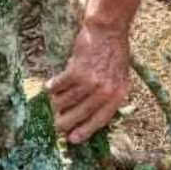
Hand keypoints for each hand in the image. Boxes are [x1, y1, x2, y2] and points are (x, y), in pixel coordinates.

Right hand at [47, 24, 130, 143]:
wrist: (108, 30)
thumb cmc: (114, 54)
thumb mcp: (120, 77)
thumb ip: (110, 96)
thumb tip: (91, 116)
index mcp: (118, 94)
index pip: (100, 120)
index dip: (85, 131)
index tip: (72, 139)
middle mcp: (105, 91)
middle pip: (80, 115)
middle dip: (65, 122)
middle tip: (56, 125)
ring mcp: (90, 82)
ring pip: (65, 102)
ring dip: (56, 103)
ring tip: (53, 102)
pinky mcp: (76, 71)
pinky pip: (58, 86)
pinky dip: (52, 87)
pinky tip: (50, 86)